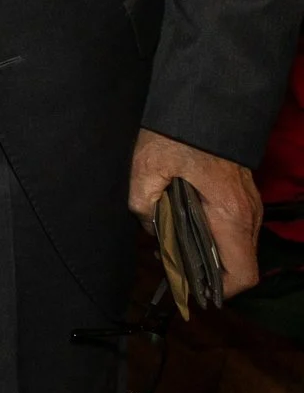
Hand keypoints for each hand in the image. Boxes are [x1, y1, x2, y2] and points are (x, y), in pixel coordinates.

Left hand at [129, 127, 262, 297]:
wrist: (201, 102)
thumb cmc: (177, 134)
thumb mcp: (146, 169)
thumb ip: (144, 204)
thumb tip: (151, 226)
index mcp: (230, 215)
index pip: (243, 273)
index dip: (221, 290)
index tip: (192, 288)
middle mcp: (248, 214)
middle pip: (239, 262)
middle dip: (207, 270)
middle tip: (171, 262)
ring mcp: (249, 203)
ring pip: (236, 245)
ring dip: (208, 251)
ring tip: (170, 242)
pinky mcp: (241, 194)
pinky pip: (233, 226)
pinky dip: (212, 233)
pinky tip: (181, 222)